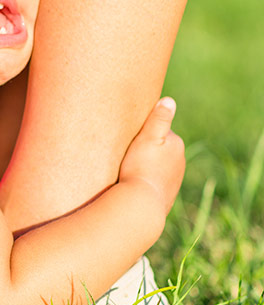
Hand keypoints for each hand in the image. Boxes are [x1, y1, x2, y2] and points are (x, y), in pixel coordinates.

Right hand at [118, 97, 185, 214]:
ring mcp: (174, 179)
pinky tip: (134, 181)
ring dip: (146, 163)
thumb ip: (159, 119)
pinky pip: (155, 180)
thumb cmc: (140, 167)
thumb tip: (169, 100)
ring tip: (128, 166)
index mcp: (176, 144)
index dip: (142, 130)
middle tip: (125, 150)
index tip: (128, 133)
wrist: (142, 204)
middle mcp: (180, 161)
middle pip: (159, 147)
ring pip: (157, 164)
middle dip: (146, 147)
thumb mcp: (148, 138)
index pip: (158, 129)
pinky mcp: (166, 194)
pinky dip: (146, 178)